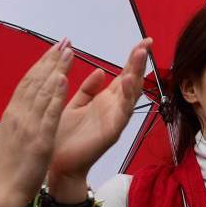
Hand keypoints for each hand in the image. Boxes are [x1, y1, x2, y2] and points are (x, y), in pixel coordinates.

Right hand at [0, 40, 72, 206]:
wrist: (1, 190)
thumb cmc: (7, 167)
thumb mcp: (9, 135)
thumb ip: (17, 118)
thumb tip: (21, 104)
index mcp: (12, 113)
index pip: (28, 82)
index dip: (42, 63)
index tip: (54, 49)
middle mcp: (19, 114)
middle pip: (35, 81)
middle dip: (51, 59)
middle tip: (65, 41)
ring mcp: (28, 125)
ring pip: (42, 91)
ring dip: (56, 69)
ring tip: (69, 52)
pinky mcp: (39, 138)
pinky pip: (49, 113)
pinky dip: (56, 94)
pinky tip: (64, 79)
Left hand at [47, 38, 150, 198]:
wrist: (58, 164)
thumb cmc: (65, 135)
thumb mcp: (74, 105)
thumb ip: (88, 89)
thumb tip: (102, 70)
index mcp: (105, 100)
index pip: (123, 75)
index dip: (132, 59)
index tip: (143, 42)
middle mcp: (113, 108)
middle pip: (131, 81)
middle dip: (139, 62)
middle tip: (147, 43)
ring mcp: (115, 119)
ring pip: (130, 94)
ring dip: (136, 74)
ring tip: (140, 55)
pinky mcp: (111, 132)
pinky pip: (122, 113)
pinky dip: (126, 97)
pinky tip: (127, 82)